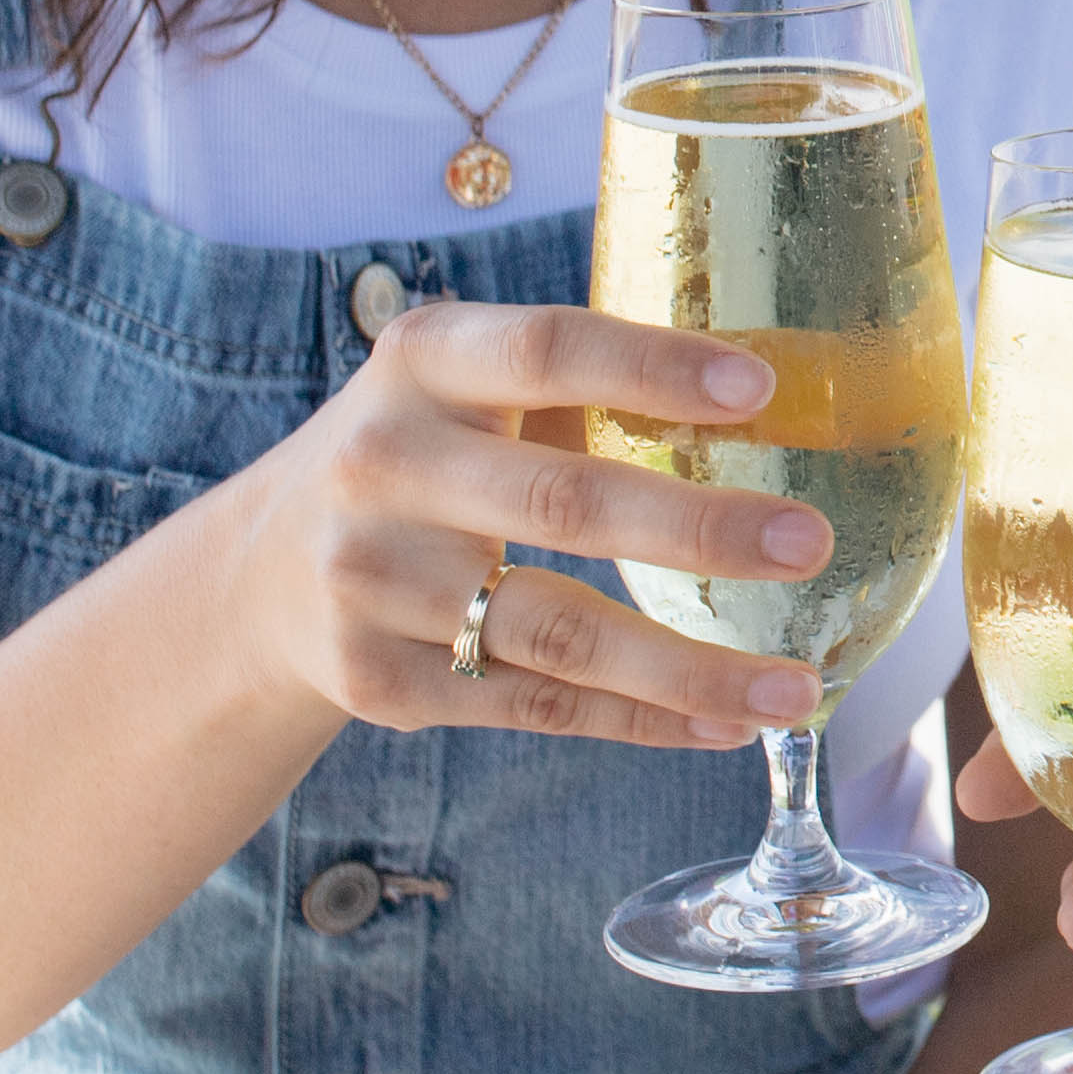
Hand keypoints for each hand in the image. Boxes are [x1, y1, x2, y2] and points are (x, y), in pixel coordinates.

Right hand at [216, 299, 834, 753]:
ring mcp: (372, 579)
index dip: (652, 366)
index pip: (547, 349)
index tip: (761, 385)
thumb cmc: (431, 453)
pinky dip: (637, 720)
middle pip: (563, 503)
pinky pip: (531, 705)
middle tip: (810, 544)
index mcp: (426, 361)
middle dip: (699, 530)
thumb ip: (600, 386)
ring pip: (555, 633)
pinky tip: (724, 725)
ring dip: (689, 668)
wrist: (262, 570)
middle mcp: (385, 464)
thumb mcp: (475, 387)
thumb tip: (801, 392)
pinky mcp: (375, 680)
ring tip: (797, 690)